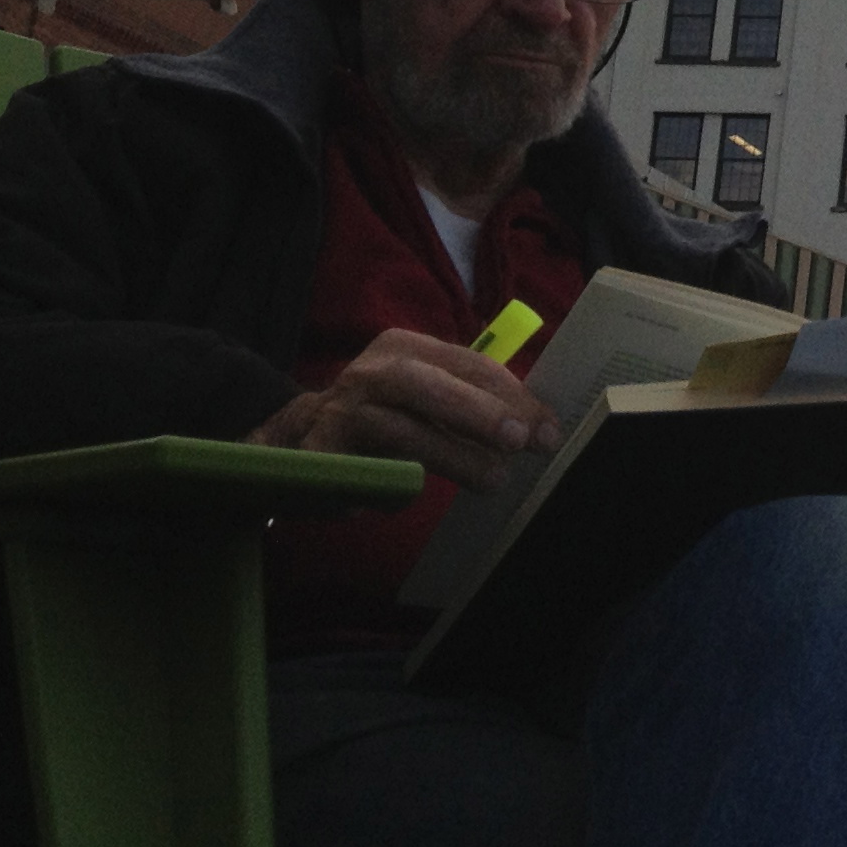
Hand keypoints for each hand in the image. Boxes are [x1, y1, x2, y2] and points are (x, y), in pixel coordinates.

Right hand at [246, 325, 560, 491]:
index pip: (468, 364)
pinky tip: (408, 498)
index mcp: (404, 348)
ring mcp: (339, 412)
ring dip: (452, 456)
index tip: (546, 429)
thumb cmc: (386, 415)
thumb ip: (478, 405)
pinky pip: (364, 473)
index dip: (512, 396)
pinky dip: (391, 488)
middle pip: (428, 385)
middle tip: (519, 441)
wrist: (301, 438)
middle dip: (479, 412)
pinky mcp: (318, 456)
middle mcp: (369, 372)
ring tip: (492, 480)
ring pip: (400, 430)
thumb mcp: (431, 397)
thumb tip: (541, 428)